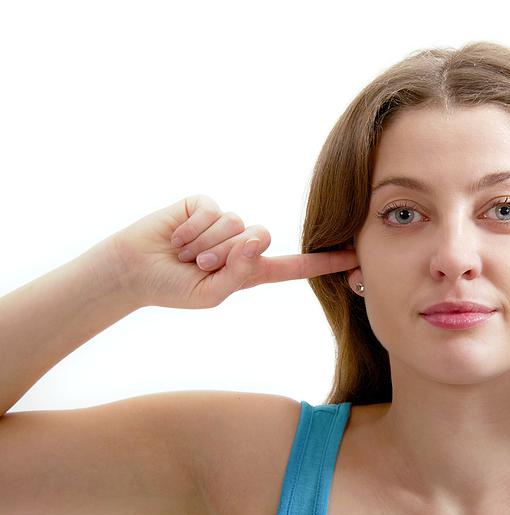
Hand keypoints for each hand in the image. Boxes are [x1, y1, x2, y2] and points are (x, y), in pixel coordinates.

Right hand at [89, 194, 358, 308]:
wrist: (133, 271)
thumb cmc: (173, 288)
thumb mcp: (212, 293)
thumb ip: (241, 272)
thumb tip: (256, 236)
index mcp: (251, 270)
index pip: (294, 266)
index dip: (323, 262)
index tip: (354, 257)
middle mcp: (243, 243)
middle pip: (259, 239)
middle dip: (224, 256)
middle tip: (197, 265)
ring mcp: (225, 222)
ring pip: (235, 225)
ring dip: (205, 245)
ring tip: (184, 254)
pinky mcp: (205, 204)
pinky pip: (213, 212)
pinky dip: (192, 230)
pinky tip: (175, 238)